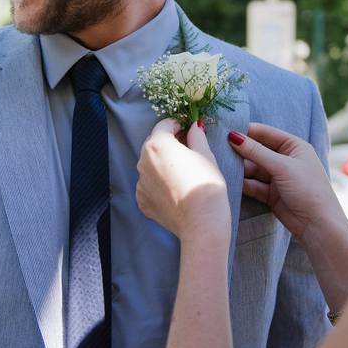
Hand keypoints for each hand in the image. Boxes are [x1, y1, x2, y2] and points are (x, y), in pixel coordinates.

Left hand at [136, 118, 230, 241]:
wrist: (201, 222)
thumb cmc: (206, 185)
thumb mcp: (206, 155)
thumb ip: (196, 136)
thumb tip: (194, 127)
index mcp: (157, 145)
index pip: (164, 125)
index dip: (177, 125)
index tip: (188, 131)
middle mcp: (143, 162)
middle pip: (153, 144)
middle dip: (168, 144)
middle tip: (187, 151)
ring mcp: (140, 183)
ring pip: (150, 166)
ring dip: (162, 164)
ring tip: (182, 173)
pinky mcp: (142, 201)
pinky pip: (148, 185)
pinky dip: (159, 184)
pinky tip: (175, 190)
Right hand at [230, 123, 347, 243]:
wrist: (318, 225)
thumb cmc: (307, 189)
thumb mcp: (282, 166)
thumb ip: (256, 152)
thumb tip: (233, 136)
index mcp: (294, 146)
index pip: (265, 133)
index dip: (246, 132)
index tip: (224, 131)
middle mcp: (286, 160)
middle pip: (257, 151)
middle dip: (240, 151)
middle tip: (217, 149)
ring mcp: (278, 177)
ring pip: (253, 169)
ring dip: (240, 169)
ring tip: (220, 166)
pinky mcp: (271, 194)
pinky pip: (253, 185)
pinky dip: (243, 183)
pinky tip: (229, 181)